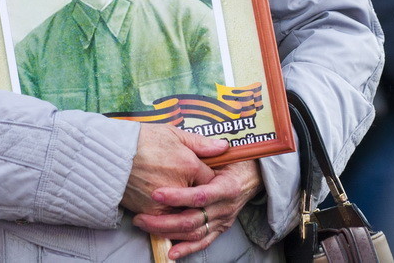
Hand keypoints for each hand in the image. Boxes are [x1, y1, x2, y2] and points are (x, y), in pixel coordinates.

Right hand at [121, 125, 226, 215]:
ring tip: (175, 195)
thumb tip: (224, 147)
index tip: (201, 174)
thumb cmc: (141, 140)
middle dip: (197, 193)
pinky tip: (164, 204)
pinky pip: (169, 219)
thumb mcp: (173, 134)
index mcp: (190, 165)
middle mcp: (181, 186)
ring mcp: (167, 202)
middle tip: (188, 186)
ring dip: (184, 206)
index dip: (207, 176)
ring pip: (186, 210)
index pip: (210, 178)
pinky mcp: (152, 213)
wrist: (110, 155)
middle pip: (199, 197)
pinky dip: (169, 214)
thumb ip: (201, 143)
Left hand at [134, 159, 262, 259]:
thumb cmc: (234, 161)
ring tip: (146, 227)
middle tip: (141, 217)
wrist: (253, 177)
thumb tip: (217, 142)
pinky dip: (187, 249)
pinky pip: (203, 242)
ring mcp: (222, 220)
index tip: (155, 194)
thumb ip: (210, 148)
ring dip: (169, 233)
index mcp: (226, 187)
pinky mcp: (220, 229)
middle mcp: (225, 207)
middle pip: (193, 219)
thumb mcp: (223, 152)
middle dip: (164, 221)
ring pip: (194, 233)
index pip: (199, 196)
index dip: (177, 196)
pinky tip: (171, 252)